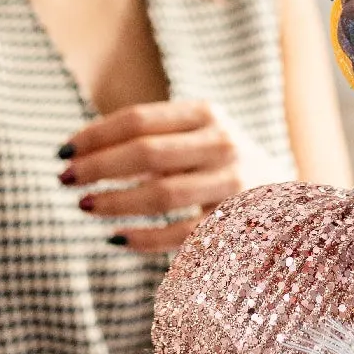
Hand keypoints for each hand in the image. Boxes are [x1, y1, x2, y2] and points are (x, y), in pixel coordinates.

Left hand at [58, 99, 280, 253]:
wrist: (291, 201)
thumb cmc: (222, 165)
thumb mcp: (196, 136)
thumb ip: (150, 137)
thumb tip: (80, 150)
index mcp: (206, 114)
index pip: (139, 119)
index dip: (95, 134)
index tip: (62, 150)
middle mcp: (222, 143)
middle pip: (146, 153)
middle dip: (97, 167)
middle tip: (64, 179)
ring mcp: (232, 183)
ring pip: (161, 193)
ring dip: (115, 202)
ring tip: (84, 206)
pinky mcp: (236, 223)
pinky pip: (180, 235)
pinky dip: (143, 238)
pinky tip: (115, 239)